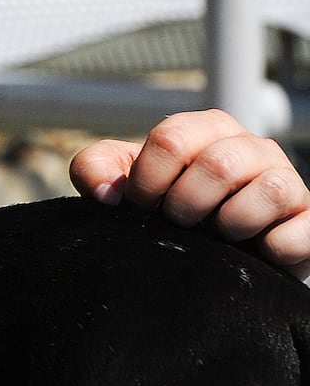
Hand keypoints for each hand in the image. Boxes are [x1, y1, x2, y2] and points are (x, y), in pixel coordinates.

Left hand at [70, 108, 309, 276]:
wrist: (212, 256)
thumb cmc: (167, 209)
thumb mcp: (125, 184)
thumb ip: (96, 170)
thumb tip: (108, 193)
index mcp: (206, 129)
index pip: (172, 139)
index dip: (147, 181)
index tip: (142, 205)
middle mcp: (252, 148)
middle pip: (219, 163)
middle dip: (186, 205)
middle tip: (179, 223)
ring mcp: (285, 182)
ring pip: (268, 189)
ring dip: (228, 224)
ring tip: (216, 236)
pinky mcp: (308, 222)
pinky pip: (296, 232)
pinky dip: (269, 248)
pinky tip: (251, 253)